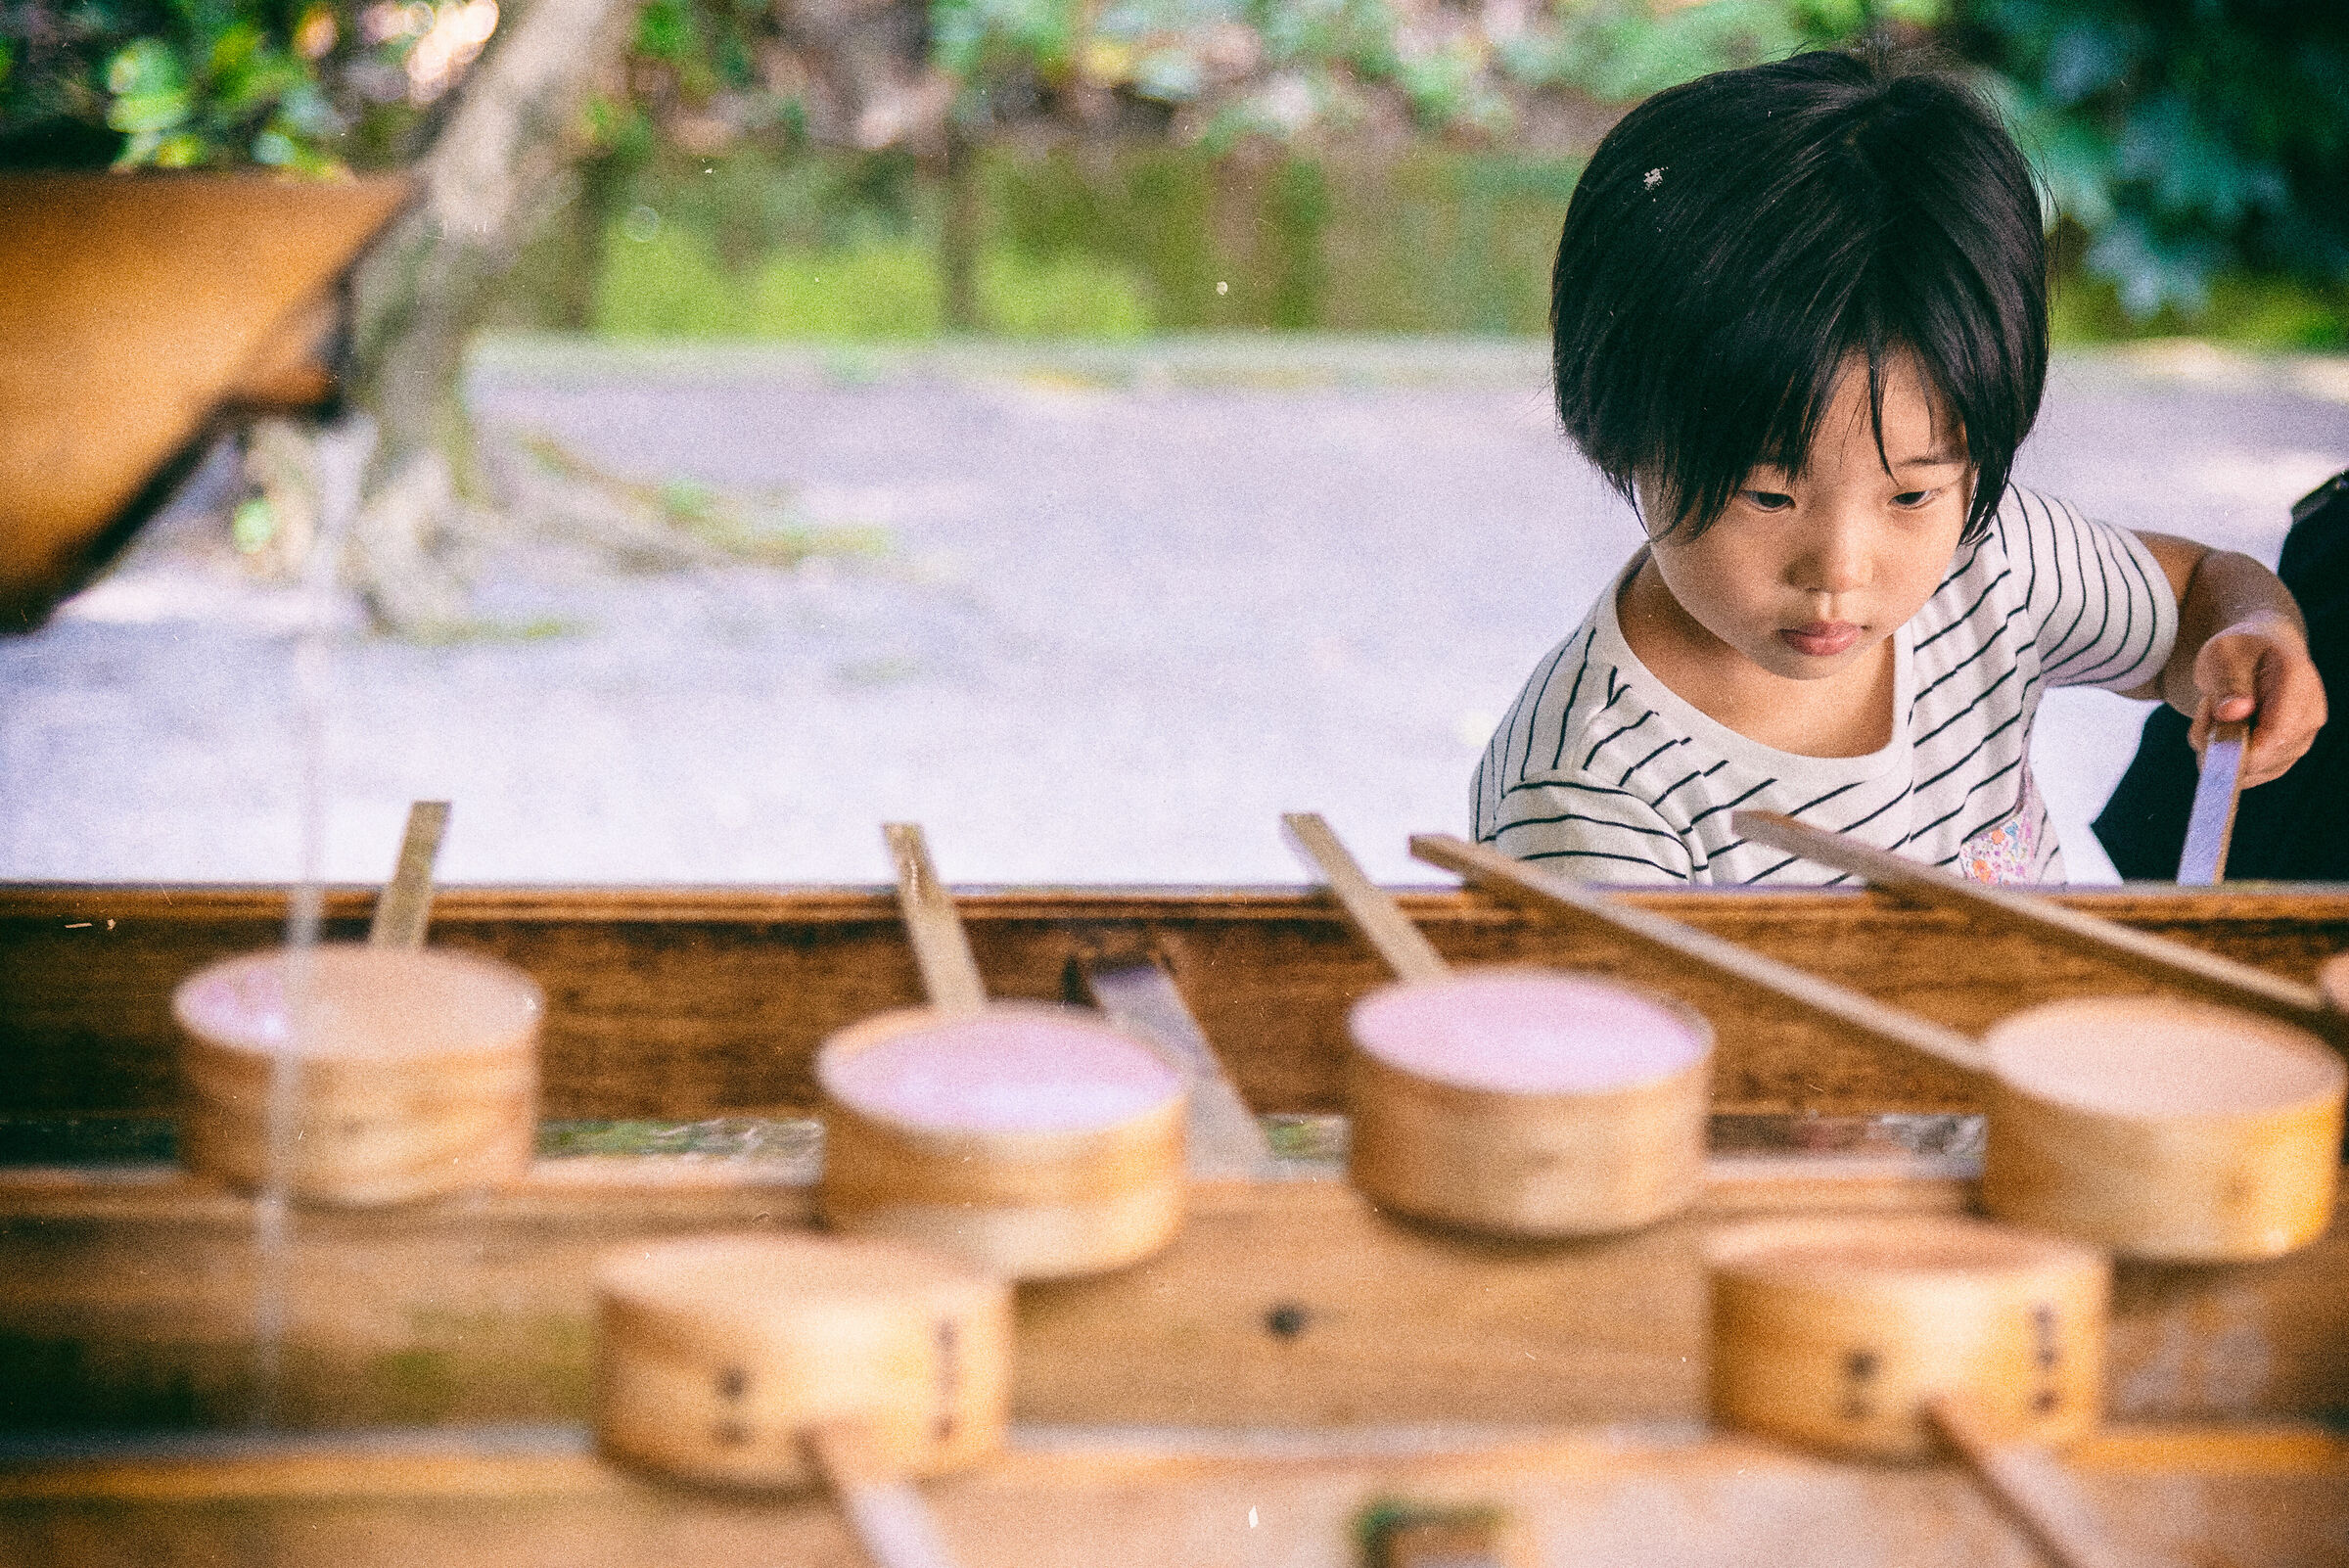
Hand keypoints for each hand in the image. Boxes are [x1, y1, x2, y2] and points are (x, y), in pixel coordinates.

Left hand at [2188, 618, 2326, 787]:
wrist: (2259, 657)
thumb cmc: (2240, 653)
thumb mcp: (2223, 654)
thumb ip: (2227, 682)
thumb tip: (2233, 713)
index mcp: (2298, 683)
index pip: (2276, 735)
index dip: (2238, 748)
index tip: (2205, 733)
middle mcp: (2310, 716)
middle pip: (2260, 758)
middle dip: (2219, 743)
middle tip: (2206, 709)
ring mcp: (2302, 739)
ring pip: (2252, 771)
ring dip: (2220, 750)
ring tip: (2216, 715)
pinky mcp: (2287, 756)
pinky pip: (2250, 773)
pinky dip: (2227, 758)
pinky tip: (2224, 731)